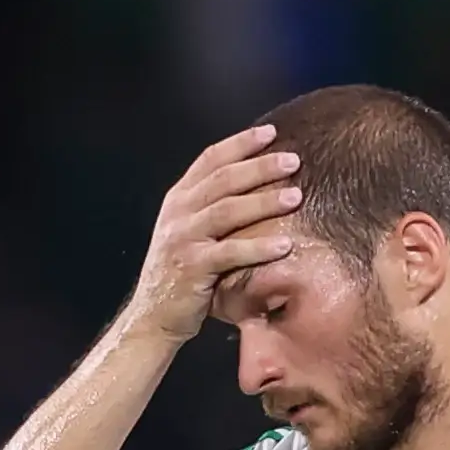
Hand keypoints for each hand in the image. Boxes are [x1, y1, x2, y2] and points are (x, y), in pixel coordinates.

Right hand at [124, 124, 301, 343]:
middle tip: (293, 160)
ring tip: (296, 197)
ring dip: (264, 201)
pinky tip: (286, 245)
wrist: (153, 317)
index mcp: (178, 199)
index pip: (210, 159)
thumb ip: (212, 209)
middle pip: (223, 179)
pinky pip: (231, 252)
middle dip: (260, 166)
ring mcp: (183, 238)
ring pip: (227, 210)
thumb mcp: (191, 234)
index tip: (271, 133)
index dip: (240, 143)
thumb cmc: (183, 276)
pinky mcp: (192, 267)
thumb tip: (255, 185)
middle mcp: (178, 213)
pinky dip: (259, 248)